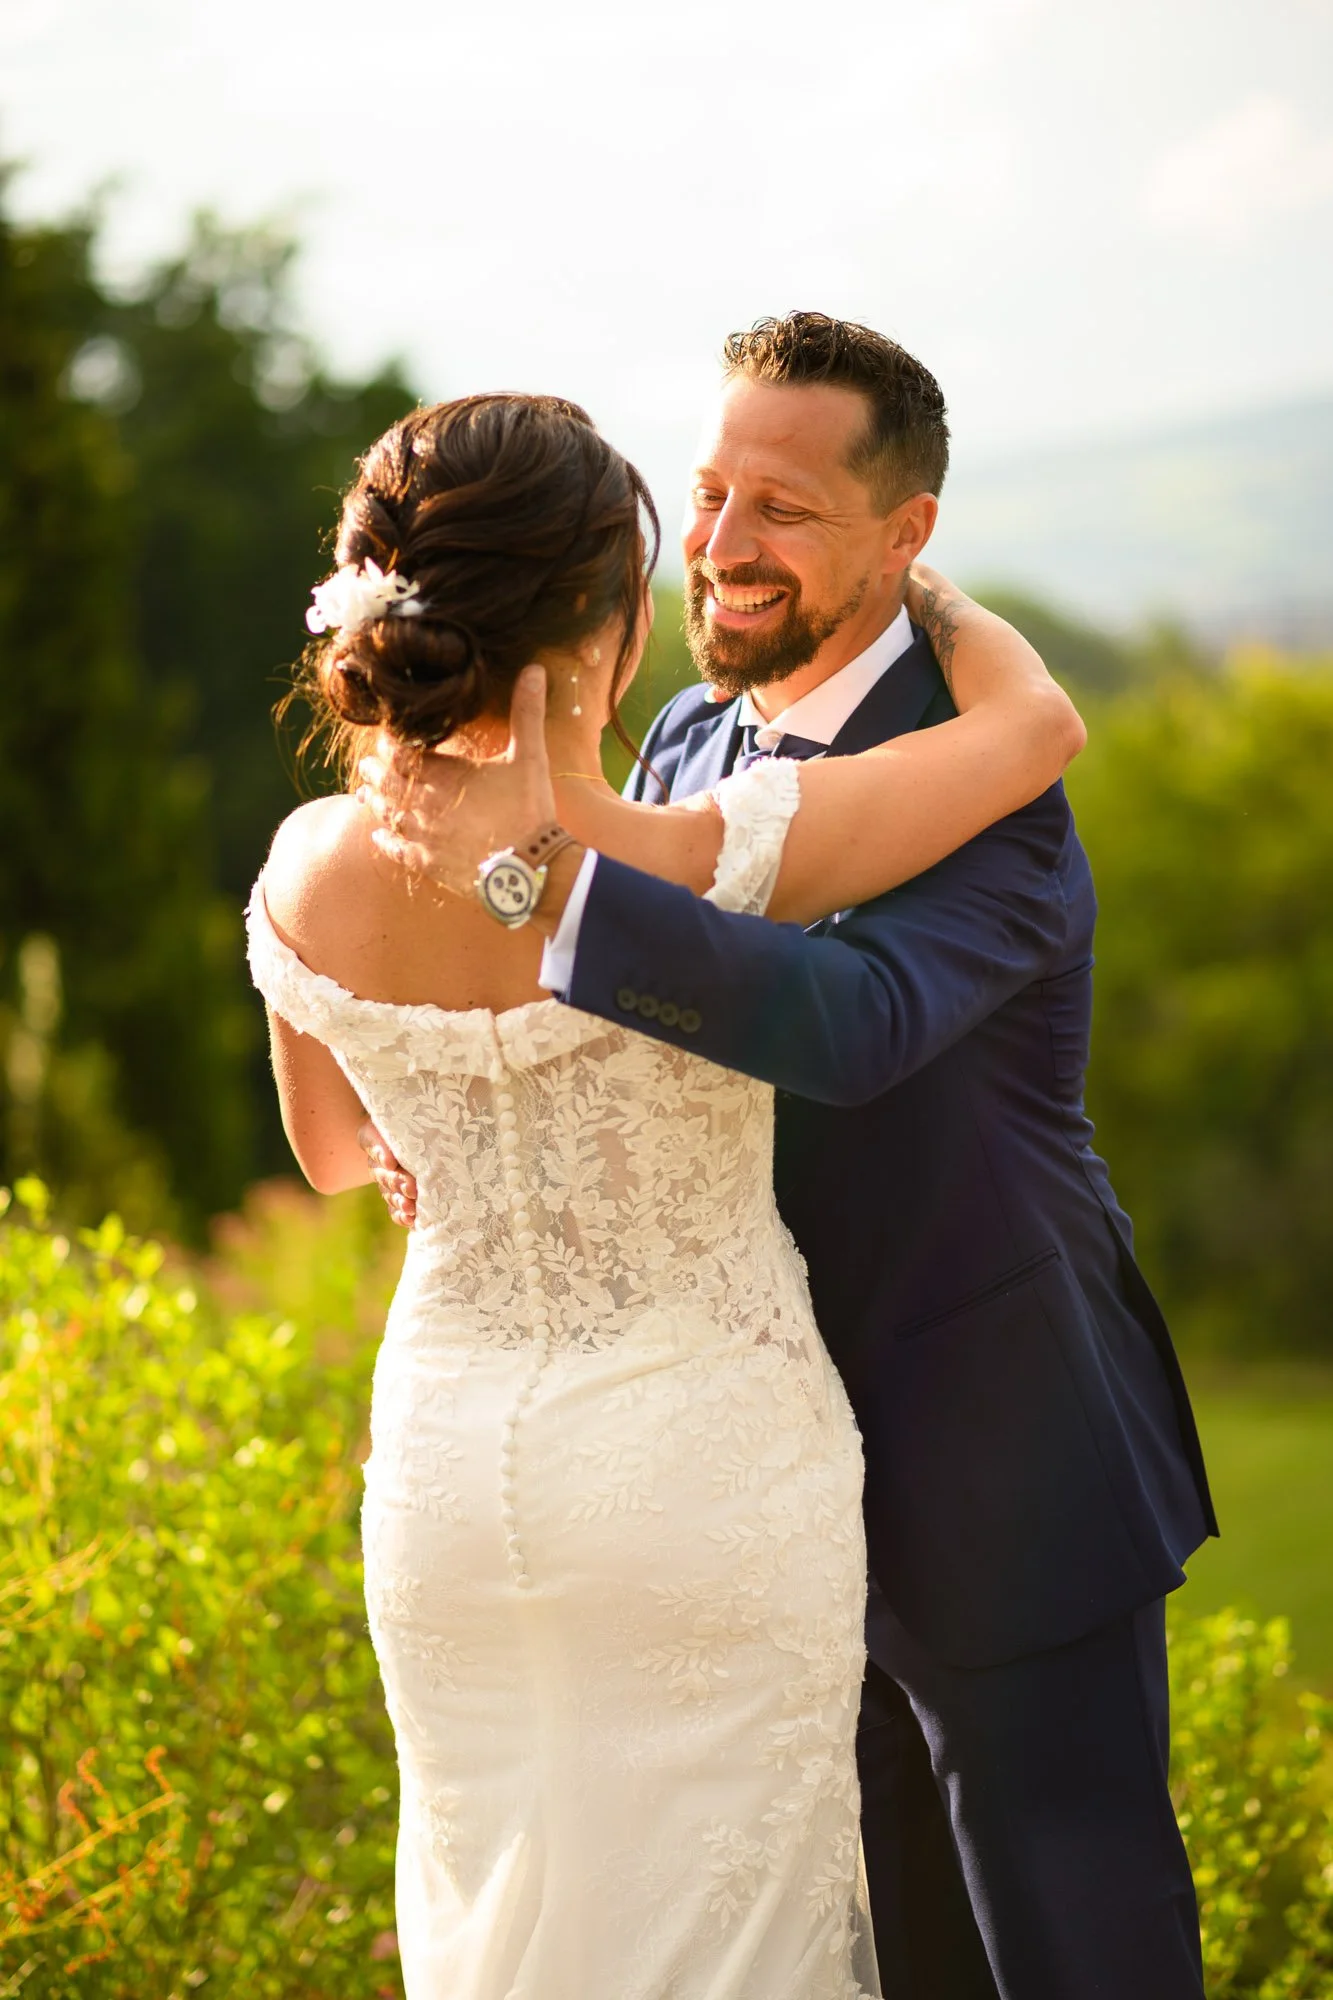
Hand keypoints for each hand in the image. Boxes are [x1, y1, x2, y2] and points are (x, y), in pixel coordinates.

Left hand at [357, 664, 560, 897]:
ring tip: (363, 793)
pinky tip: (377, 837)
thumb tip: (534, 669)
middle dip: (374, 770)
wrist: (531, 869)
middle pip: (386, 782)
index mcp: (445, 774)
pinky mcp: (429, 864)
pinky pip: (396, 851)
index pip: (400, 753)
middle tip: (365, 763)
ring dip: (374, 802)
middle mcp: (425, 804)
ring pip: (387, 815)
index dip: (389, 743)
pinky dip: (384, 842)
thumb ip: (526, 712)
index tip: (384, 737)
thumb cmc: (530, 809)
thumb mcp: (530, 757)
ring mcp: (424, 836)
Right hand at [358, 1119, 417, 1228]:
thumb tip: (399, 1151)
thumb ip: (408, 1120)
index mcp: (375, 1134)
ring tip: (411, 1206)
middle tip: (411, 1187)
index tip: (392, 1162)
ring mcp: (388, 1179)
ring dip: (399, 1201)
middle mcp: (379, 1159)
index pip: (371, 1141)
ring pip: (389, 1192)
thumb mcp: (416, 1113)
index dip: (380, 1152)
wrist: (435, 1129)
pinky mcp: (399, 1196)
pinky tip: (411, 1219)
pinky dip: (401, 1215)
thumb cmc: (425, 1116)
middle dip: (397, 1181)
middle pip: (383, 1172)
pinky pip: (394, 1209)